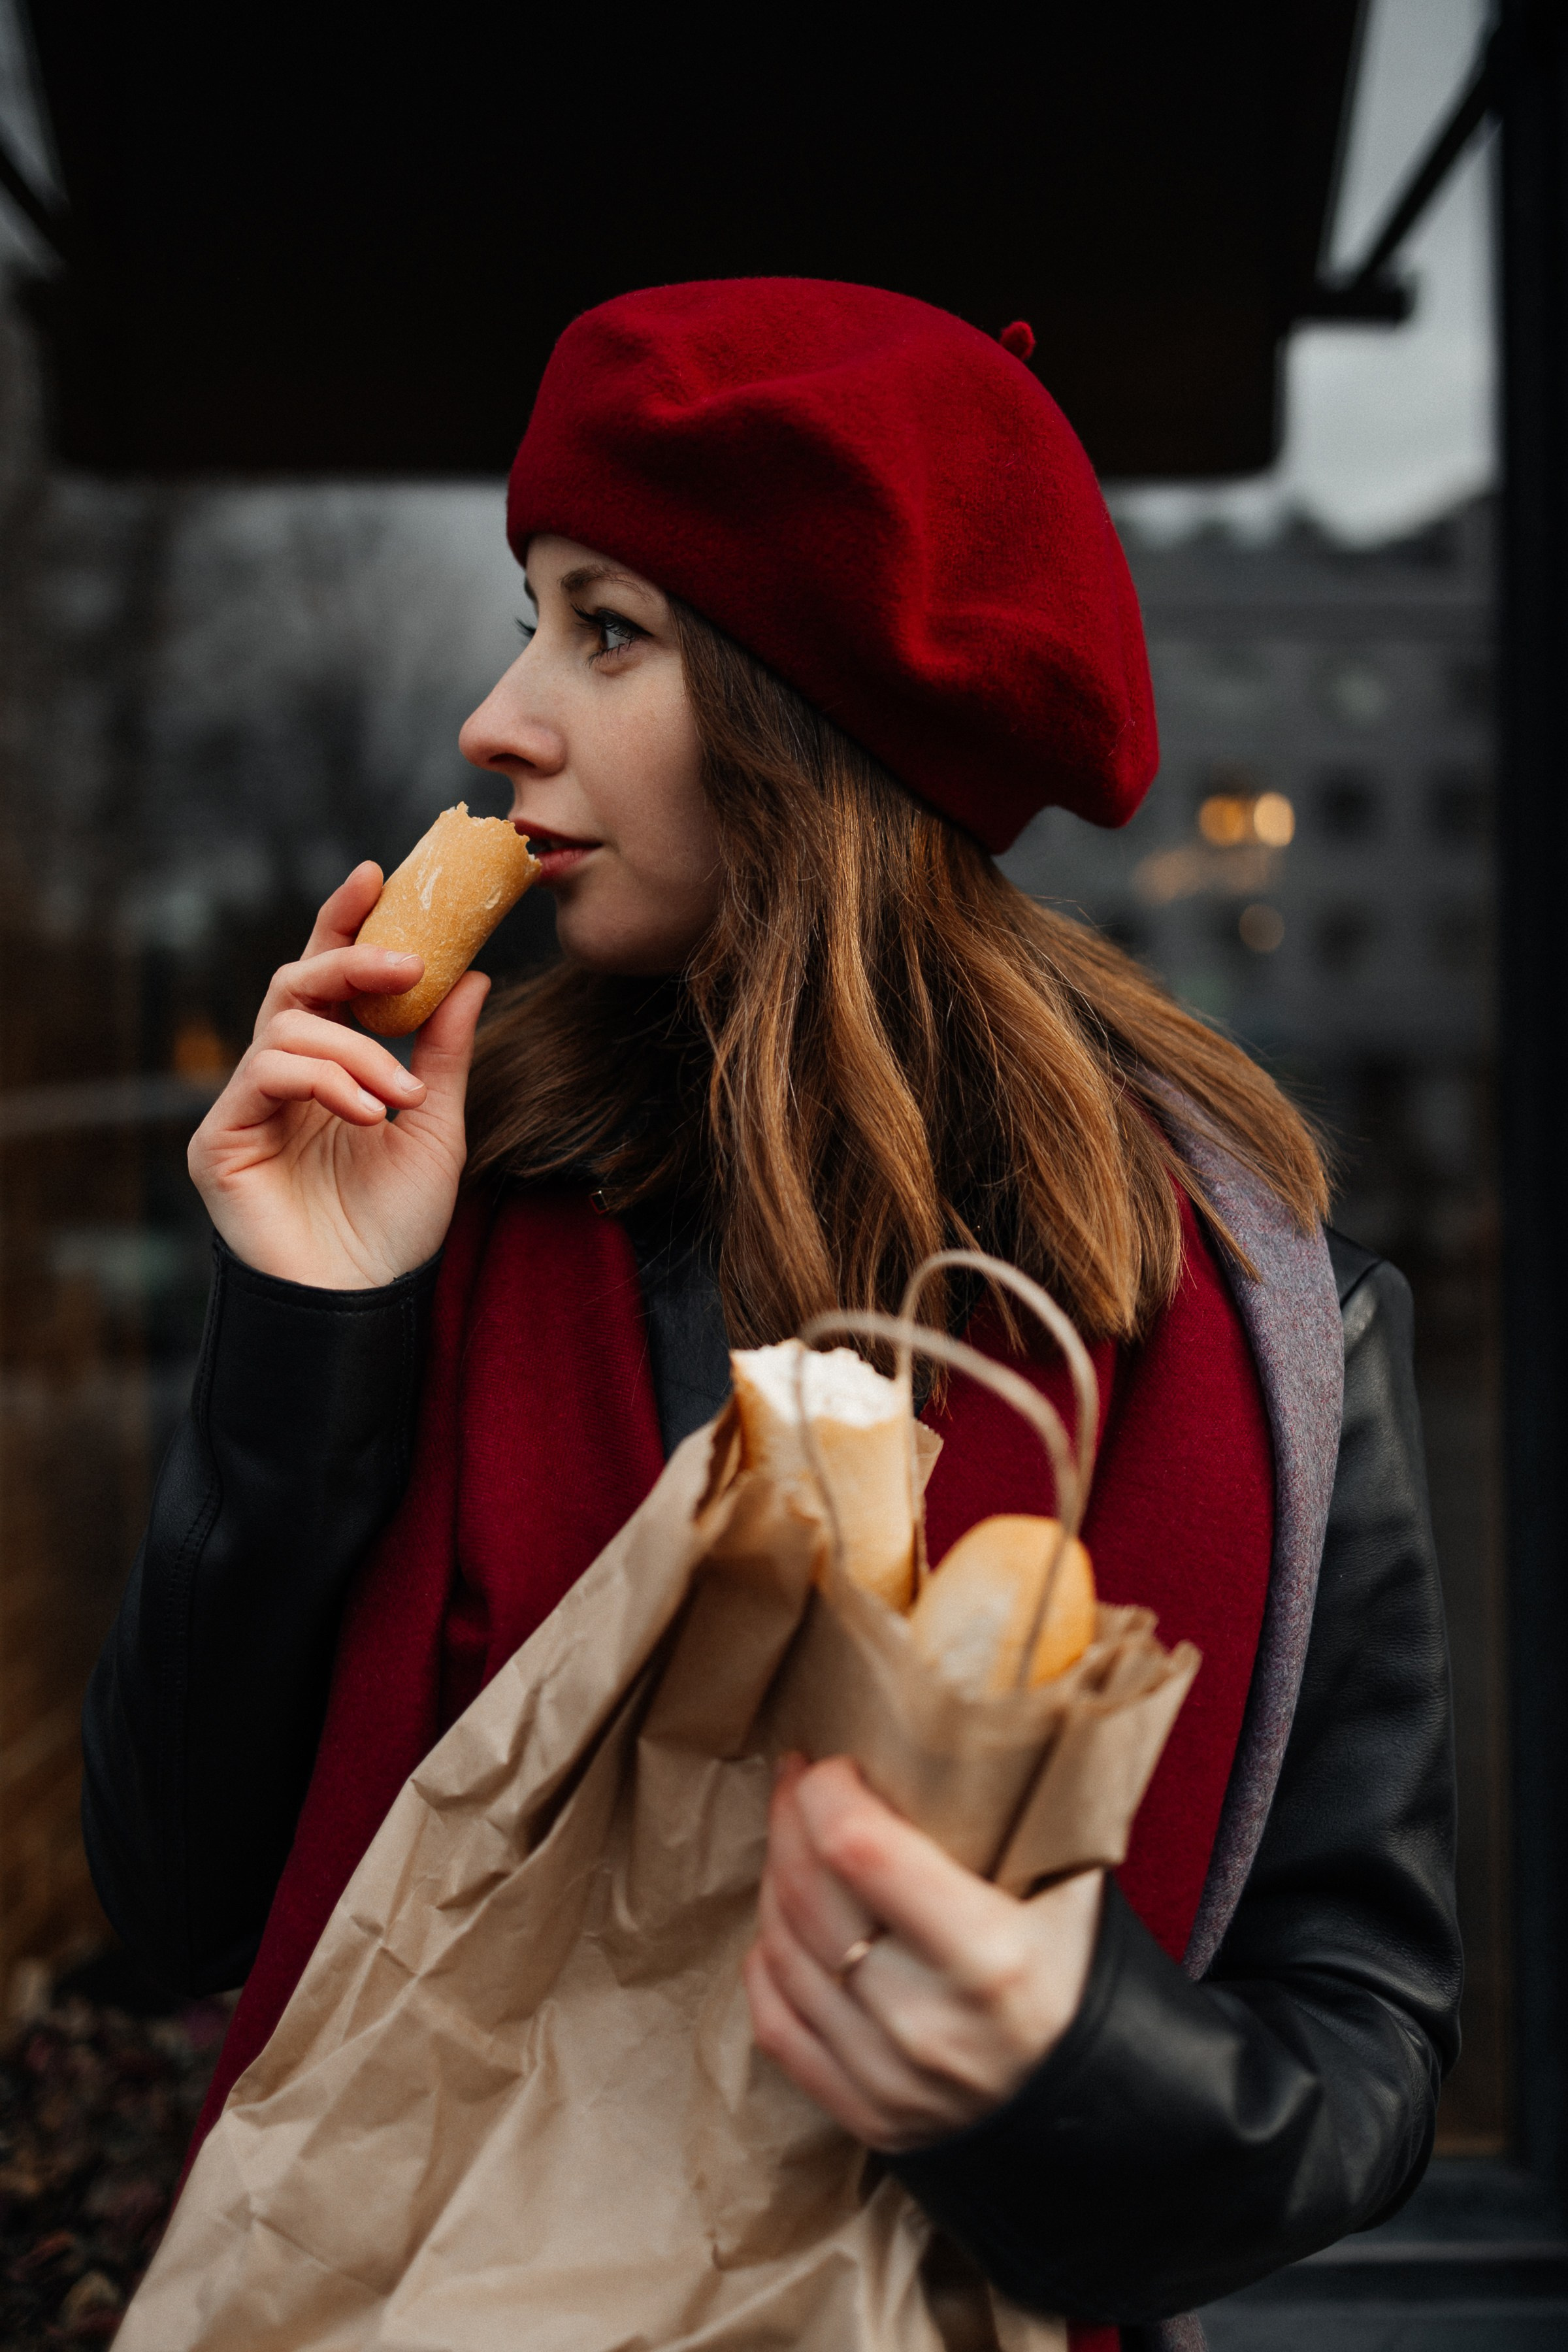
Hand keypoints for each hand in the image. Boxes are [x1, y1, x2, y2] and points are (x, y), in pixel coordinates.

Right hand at [188, 862, 489, 1289]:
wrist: (365, 1304)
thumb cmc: (397, 1225)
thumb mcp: (438, 1124)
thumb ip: (444, 1050)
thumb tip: (470, 975)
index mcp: (330, 1067)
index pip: (329, 978)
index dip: (344, 923)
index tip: (377, 874)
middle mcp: (281, 1077)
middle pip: (298, 984)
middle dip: (352, 961)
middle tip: (408, 963)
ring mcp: (246, 1106)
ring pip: (289, 1026)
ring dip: (358, 1050)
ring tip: (400, 1095)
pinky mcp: (219, 1138)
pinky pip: (266, 1072)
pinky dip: (325, 1079)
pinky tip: (368, 1112)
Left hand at [743, 1755, 1102, 2151]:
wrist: (1109, 2110)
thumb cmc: (1086, 1976)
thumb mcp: (1073, 1886)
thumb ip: (1016, 1814)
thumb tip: (954, 1730)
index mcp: (988, 1956)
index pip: (858, 1848)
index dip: (826, 1790)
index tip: (834, 1762)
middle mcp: (927, 2022)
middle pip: (807, 1895)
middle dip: (790, 1818)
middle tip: (798, 1781)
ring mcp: (889, 2079)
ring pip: (781, 1953)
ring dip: (774, 1881)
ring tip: (794, 1842)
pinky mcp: (866, 2116)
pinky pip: (776, 2026)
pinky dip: (769, 1963)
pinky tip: (785, 1924)